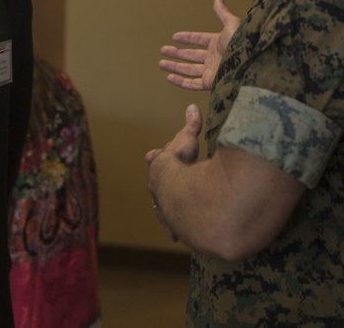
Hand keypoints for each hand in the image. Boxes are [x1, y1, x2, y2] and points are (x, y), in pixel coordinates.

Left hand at [145, 104, 203, 240]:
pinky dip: (172, 228)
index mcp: (160, 165)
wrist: (176, 188)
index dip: (157, 157)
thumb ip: (190, 126)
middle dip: (160, 182)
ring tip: (167, 209)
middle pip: (157, 183)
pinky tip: (172, 236)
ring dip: (165, 206)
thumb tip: (192, 107)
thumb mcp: (187, 141)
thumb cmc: (182, 162)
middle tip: (160, 182)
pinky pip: (169, 225)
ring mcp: (162, 204)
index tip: (152, 155)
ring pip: (161, 205)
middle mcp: (158, 185)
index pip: (157, 159)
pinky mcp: (170, 221)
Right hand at [159, 0, 240, 90]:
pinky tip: (169, 77)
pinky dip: (180, 81)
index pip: (199, 40)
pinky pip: (192, 83)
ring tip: (161, 63)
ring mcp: (212, 71)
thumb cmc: (242, 43)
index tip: (174, 37)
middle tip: (163, 50)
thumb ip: (223, 13)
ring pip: (188, 69)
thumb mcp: (232, 24)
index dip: (187, 38)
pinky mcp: (210, 83)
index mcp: (218, 43)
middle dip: (176, 53)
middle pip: (191, 55)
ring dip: (174, 66)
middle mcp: (214, 58)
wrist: (250, 63)